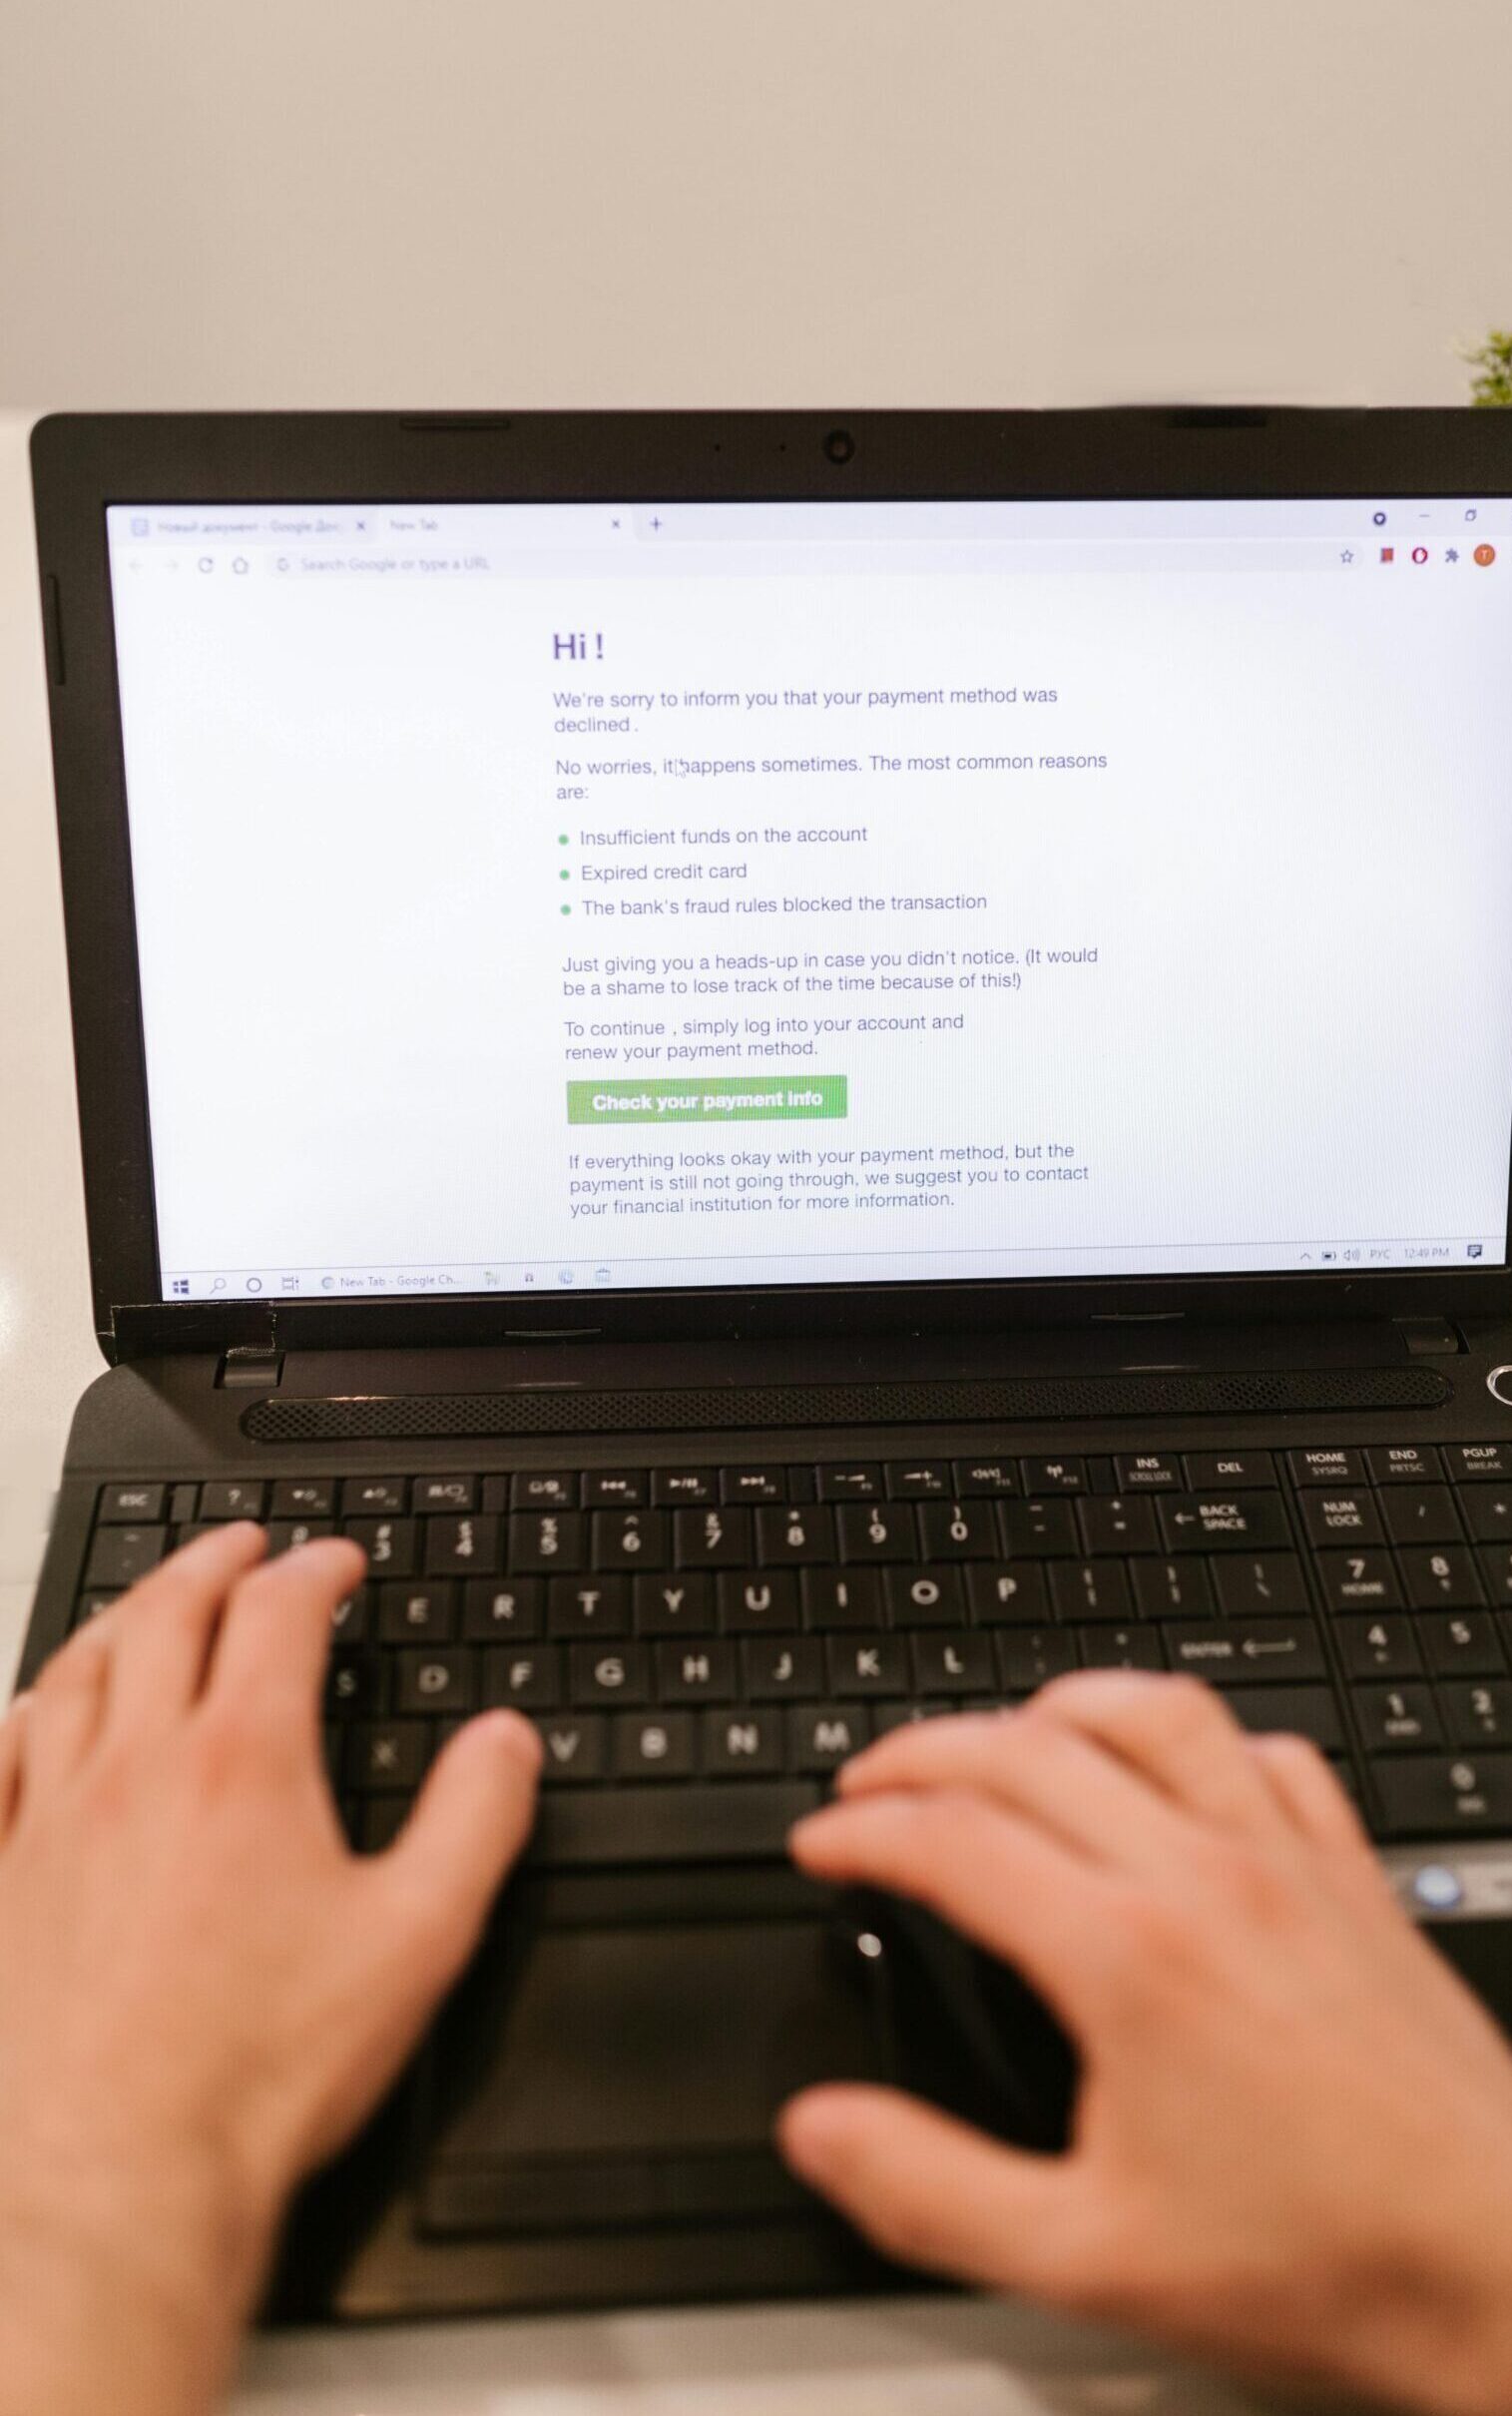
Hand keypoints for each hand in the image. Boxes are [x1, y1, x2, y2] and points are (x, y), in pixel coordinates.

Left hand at [0, 1524, 539, 2415]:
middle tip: (246, 1546)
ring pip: (76, 1672)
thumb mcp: (417, 1940)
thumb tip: (503, 1741)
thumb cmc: (256, 2072)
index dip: (315, 1570)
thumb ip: (475, 1820)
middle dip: (215, 1562)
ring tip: (152, 1604)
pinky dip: (23, 1714)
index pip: (278, 1614)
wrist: (116, 2177)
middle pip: (168, 1614)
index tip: (337, 1564)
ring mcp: (51, 1822)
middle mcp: (137, 1769)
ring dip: (123, 1617)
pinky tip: (36, 1715)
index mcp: (243, 1763)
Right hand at [780, 1674, 1511, 2415]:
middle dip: (924, 1751)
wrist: (1503, 2270)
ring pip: (1156, 1714)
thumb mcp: (1088, 2260)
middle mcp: (1208, 1878)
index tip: (823, 1847)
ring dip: (1058, 1707)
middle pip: (1031, 1749)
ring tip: (1004, 1737)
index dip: (863, 1831)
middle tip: (871, 1786)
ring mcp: (1290, 1864)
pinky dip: (1199, 1739)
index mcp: (1129, 1957)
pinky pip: (1269, 1755)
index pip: (954, 1837)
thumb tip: (824, 2132)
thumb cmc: (1327, 2266)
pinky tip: (1175, 1773)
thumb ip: (931, 2189)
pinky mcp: (1355, 1879)